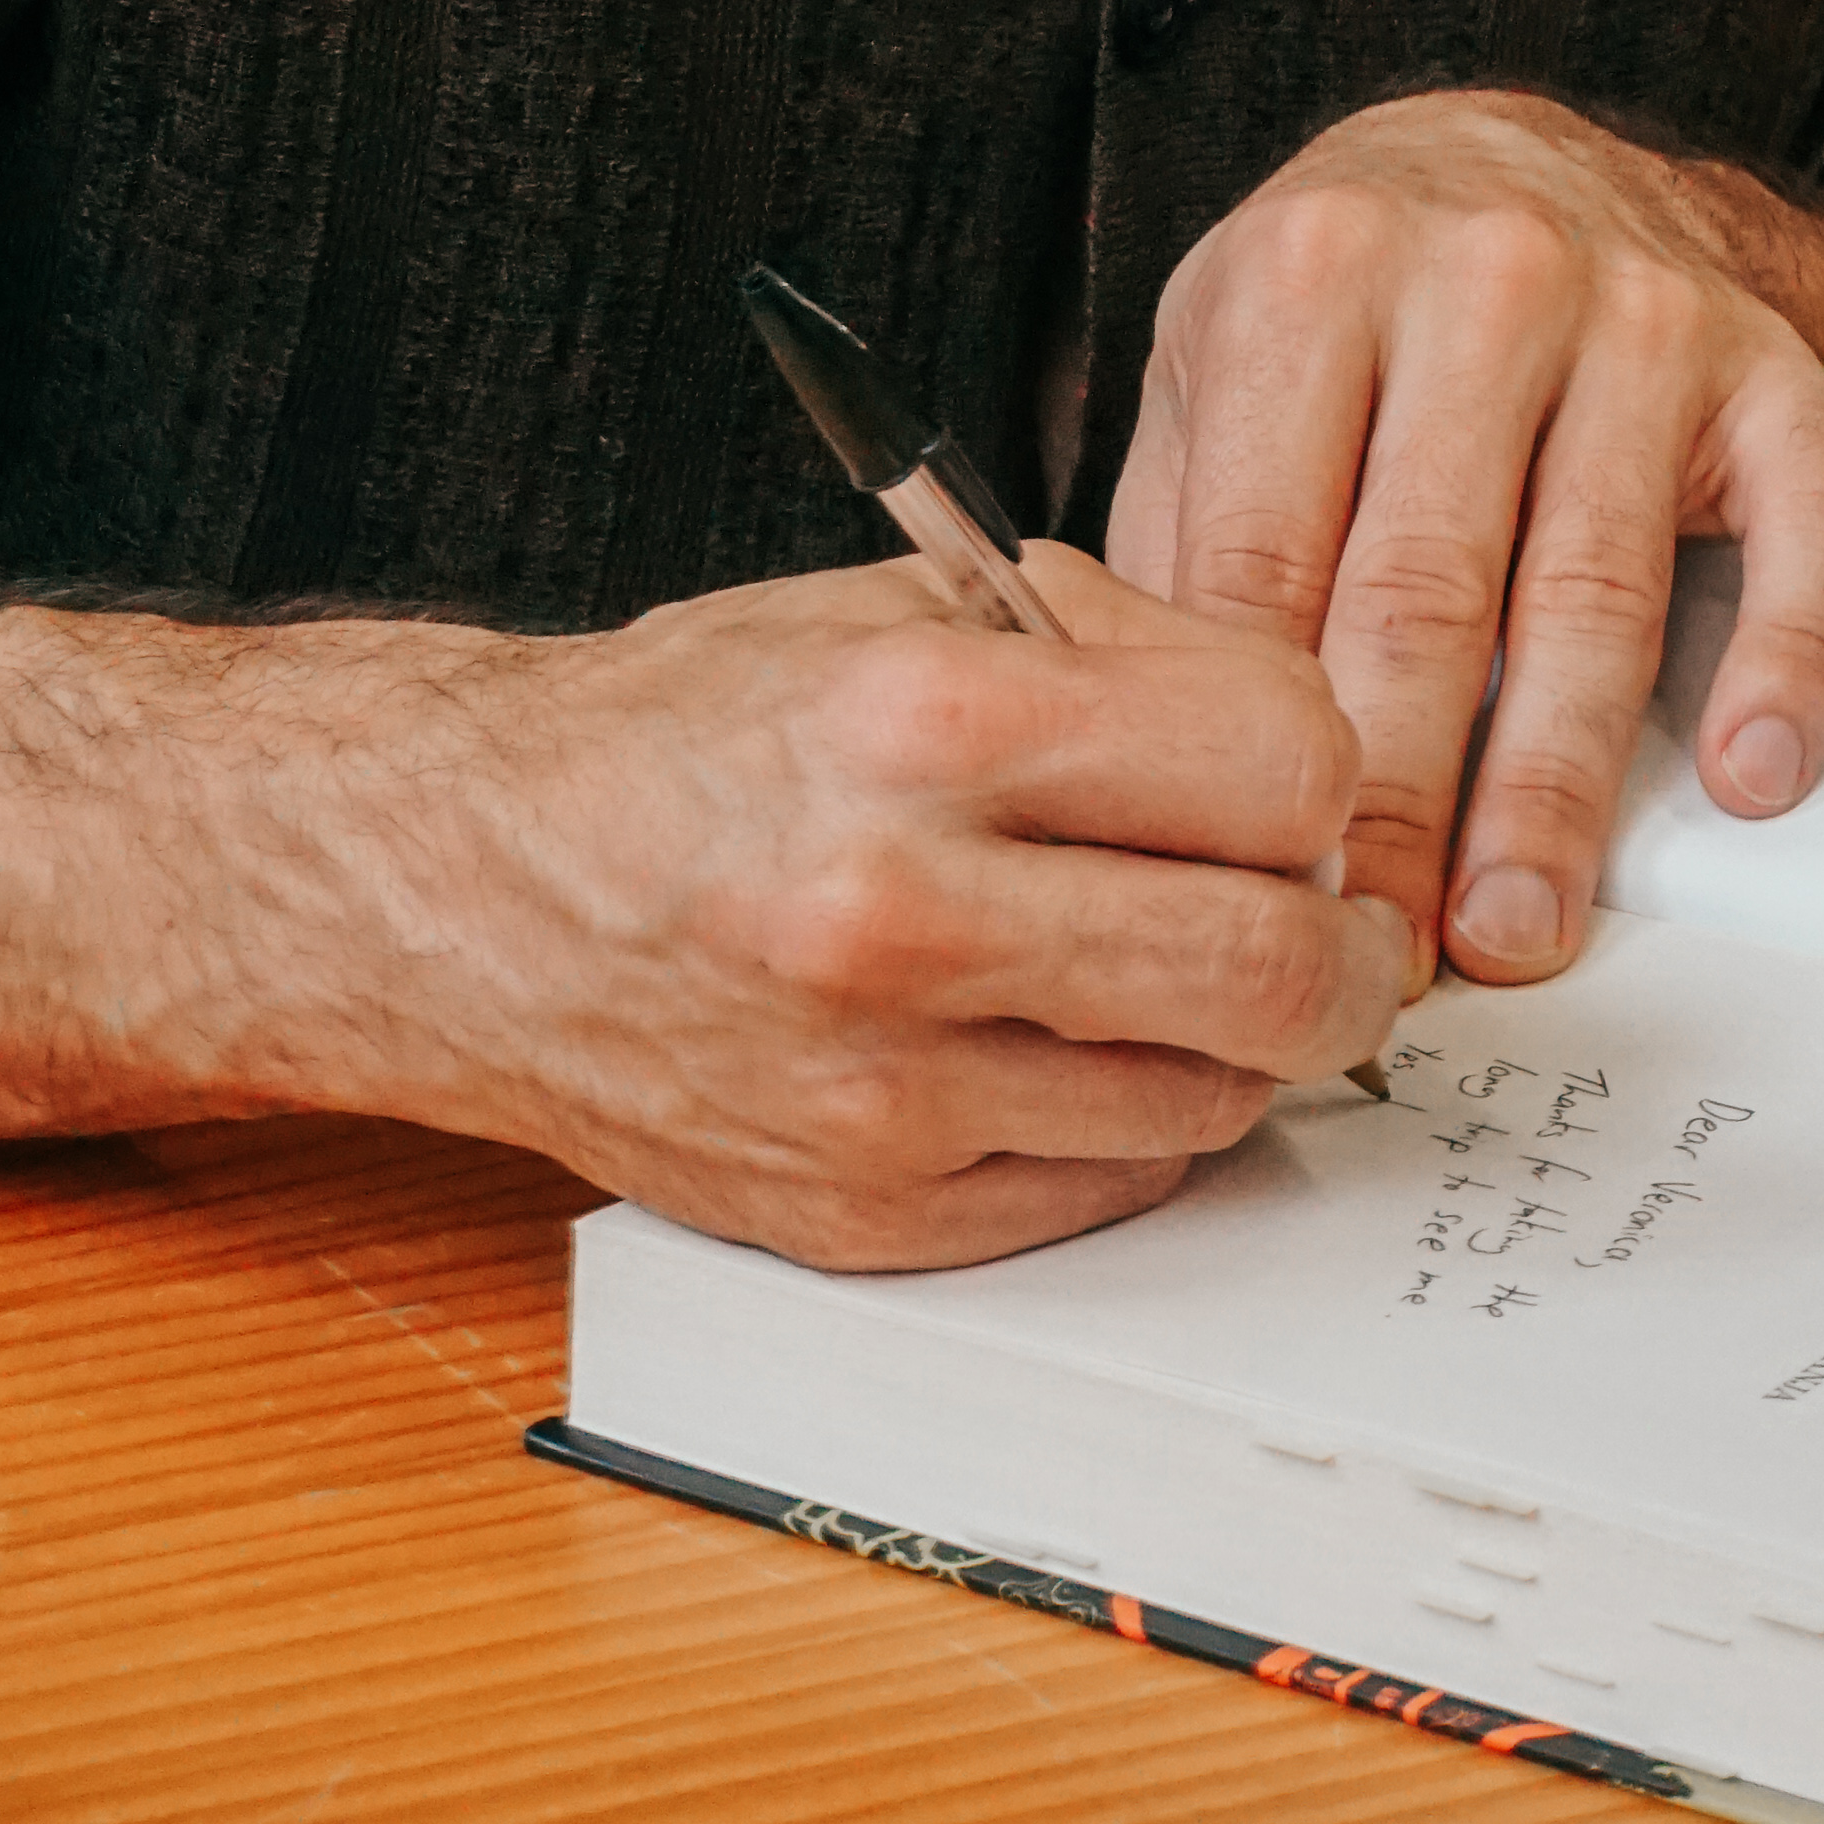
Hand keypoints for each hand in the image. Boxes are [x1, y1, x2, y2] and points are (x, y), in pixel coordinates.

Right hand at [0, 545, 1409, 1272]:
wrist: (477, 885)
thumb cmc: (705, 731)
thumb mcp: (908, 609)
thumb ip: (1120, 656)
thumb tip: (1310, 748)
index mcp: (930, 725)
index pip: (1282, 768)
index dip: (1320, 775)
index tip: (1299, 785)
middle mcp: (905, 915)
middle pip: (1279, 967)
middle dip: (1346, 946)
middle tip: (1335, 921)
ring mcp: (884, 1089)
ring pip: (1214, 1098)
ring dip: (1240, 1039)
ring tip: (1181, 967)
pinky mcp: (866, 1214)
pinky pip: (1108, 1187)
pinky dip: (1132, 1117)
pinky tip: (1073, 1041)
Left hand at [1106, 88, 1823, 987]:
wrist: (1516, 148)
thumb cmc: (1349, 295)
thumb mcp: (1210, 363)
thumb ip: (1173, 539)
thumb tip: (1128, 757)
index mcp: (1311, 275)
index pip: (1270, 555)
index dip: (1257, 750)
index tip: (1252, 893)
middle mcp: (1482, 280)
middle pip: (1428, 589)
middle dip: (1399, 803)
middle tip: (1380, 956)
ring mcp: (1638, 316)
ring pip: (1592, 588)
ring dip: (1556, 784)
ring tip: (1522, 921)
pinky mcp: (1764, 362)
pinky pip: (1801, 524)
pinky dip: (1784, 658)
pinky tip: (1747, 773)